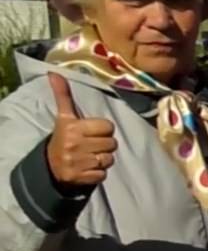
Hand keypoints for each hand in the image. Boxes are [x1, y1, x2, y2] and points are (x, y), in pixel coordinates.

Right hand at [45, 74, 117, 190]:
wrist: (51, 166)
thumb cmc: (64, 138)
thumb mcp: (64, 117)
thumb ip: (63, 95)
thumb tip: (54, 73)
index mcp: (73, 128)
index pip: (108, 126)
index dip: (103, 129)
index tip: (91, 132)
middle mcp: (75, 145)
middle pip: (112, 143)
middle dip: (105, 144)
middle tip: (91, 145)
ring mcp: (79, 162)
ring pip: (110, 159)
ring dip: (103, 159)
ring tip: (90, 156)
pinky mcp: (83, 177)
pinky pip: (104, 174)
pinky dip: (99, 172)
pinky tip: (88, 168)